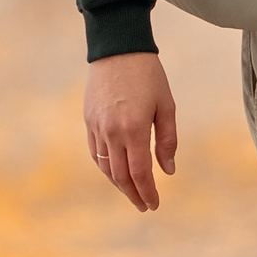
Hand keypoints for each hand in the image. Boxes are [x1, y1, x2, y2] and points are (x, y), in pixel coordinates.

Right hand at [85, 52, 177, 211]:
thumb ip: (167, 140)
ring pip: (106, 166)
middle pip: (120, 175)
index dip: (147, 191)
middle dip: (133, 194)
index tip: (154, 204)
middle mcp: (112, 132)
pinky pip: (96, 153)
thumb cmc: (148, 76)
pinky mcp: (88, 121)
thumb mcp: (166, 105)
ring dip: (119, 184)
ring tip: (133, 193)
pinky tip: (116, 172)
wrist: (117, 50)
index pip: (139, 172)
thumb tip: (167, 171)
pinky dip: (106, 167)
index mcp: (134, 129)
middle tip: (144, 206)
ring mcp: (97, 127)